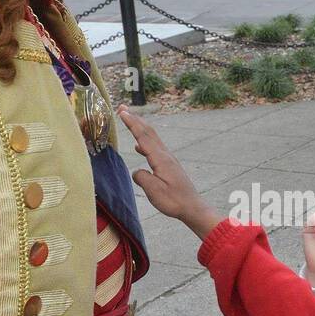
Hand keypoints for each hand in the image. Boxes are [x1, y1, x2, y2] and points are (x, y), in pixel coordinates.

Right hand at [120, 106, 219, 238]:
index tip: (122, 112)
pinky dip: (145, 142)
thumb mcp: (154, 191)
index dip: (132, 123)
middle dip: (135, 119)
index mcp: (160, 159)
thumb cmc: (174, 201)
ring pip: (152, 139)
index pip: (143, 136)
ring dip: (140, 128)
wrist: (192, 207)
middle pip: (148, 132)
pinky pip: (154, 148)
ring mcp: (168, 160)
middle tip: (123, 108)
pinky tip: (139, 147)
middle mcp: (165, 155)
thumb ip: (142, 178)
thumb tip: (137, 171)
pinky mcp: (169, 166)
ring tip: (130, 121)